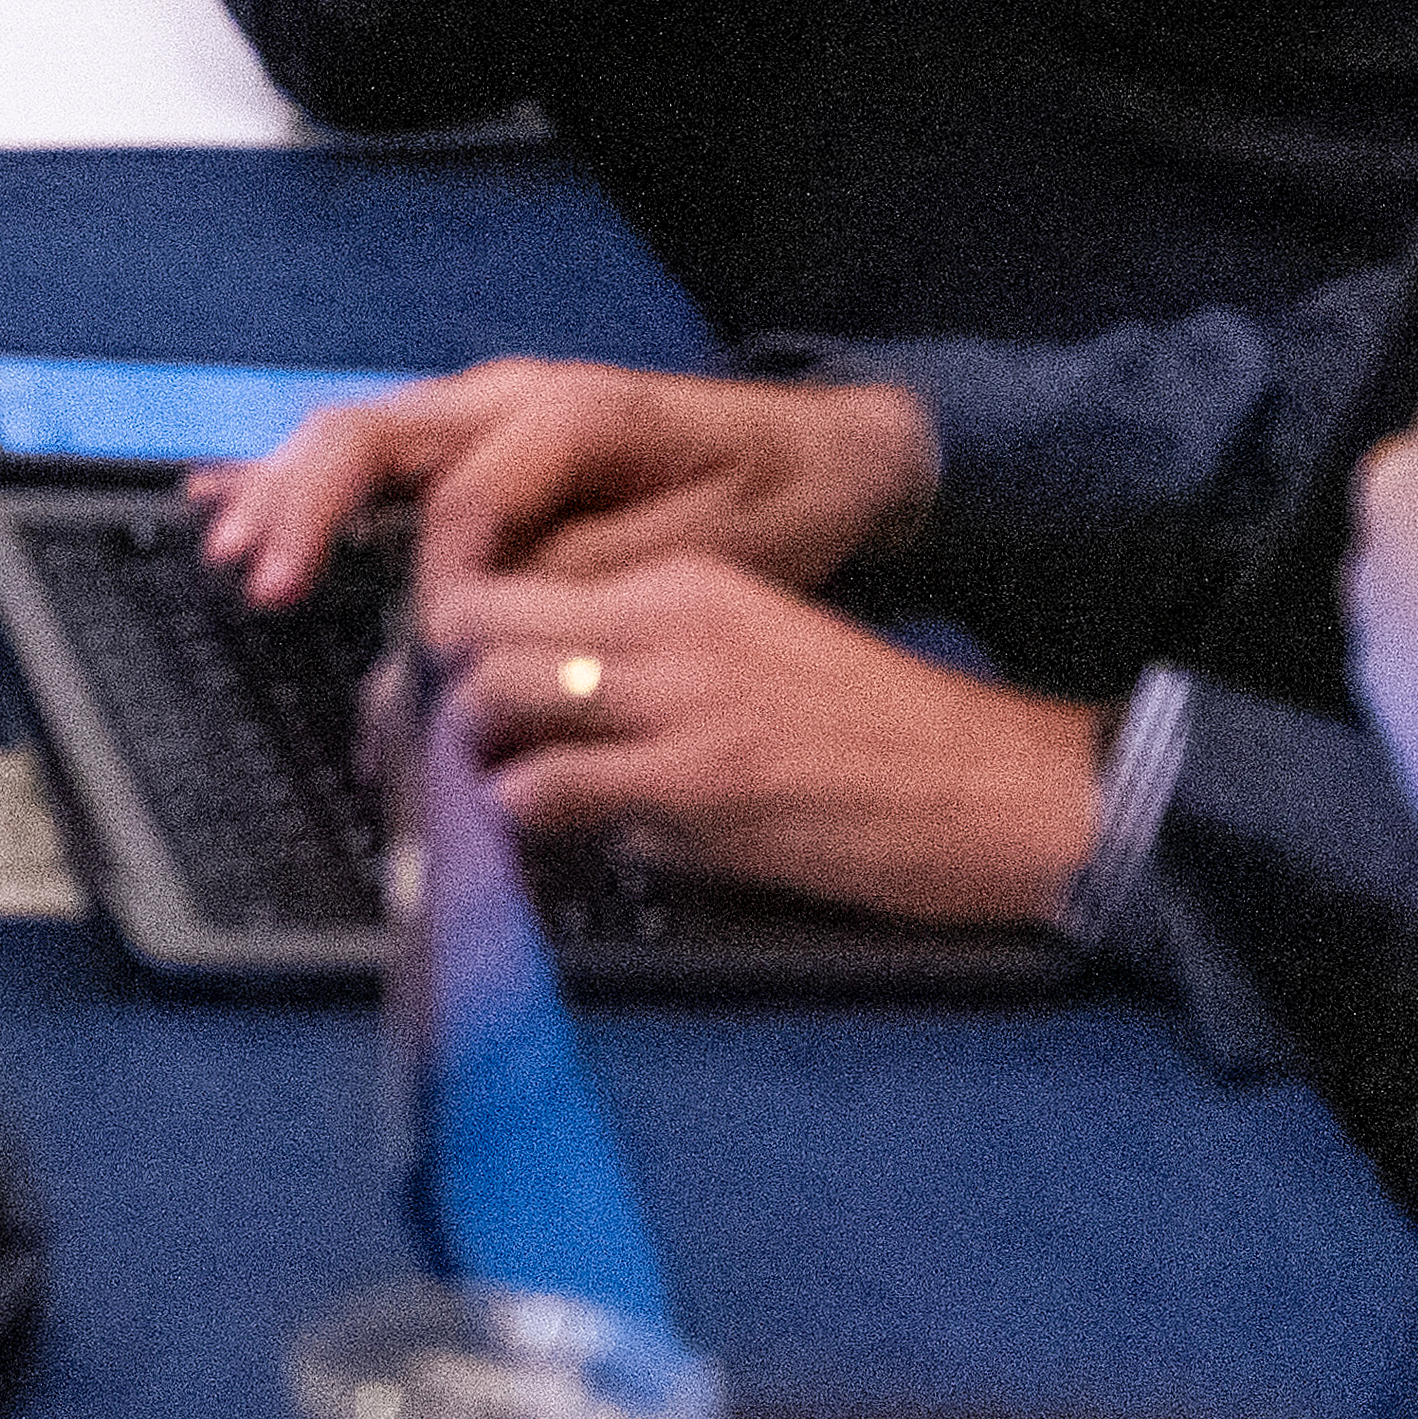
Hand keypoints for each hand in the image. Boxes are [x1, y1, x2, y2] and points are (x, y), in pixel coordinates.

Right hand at [189, 358, 937, 605]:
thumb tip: (475, 623)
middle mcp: (508, 395)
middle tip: (262, 580)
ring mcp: (483, 407)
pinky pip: (369, 448)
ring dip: (283, 493)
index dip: (438, 588)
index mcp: (571, 414)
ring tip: (229, 548)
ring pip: (352, 436)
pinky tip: (228, 494)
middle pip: (369, 435)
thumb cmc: (770, 498)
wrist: (825, 450)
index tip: (438, 661)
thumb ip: (580, 579)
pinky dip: (298, 475)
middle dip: (303, 507)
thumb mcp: (700, 551)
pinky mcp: (474, 434)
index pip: (461, 502)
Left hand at [418, 552, 1111, 926]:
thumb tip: (559, 741)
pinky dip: (515, 816)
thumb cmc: (893, 741)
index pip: (512, 581)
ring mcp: (684, 702)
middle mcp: (672, 624)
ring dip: (458, 754)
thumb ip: (654, 682)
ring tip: (452, 798)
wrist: (1011, 791)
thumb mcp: (763, 660)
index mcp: (688, 583)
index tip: (426, 685)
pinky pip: (551, 789)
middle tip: (406, 747)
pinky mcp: (702, 785)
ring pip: (495, 698)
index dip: (449, 638)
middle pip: (477, 627)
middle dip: (425, 688)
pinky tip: (524, 837)